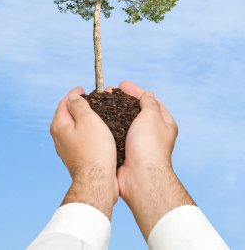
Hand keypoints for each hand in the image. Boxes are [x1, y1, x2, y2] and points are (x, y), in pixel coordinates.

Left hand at [50, 86, 118, 218]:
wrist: (97, 180)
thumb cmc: (95, 149)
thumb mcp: (88, 119)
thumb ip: (79, 105)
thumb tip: (73, 97)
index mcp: (59, 125)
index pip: (65, 102)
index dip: (75, 93)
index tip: (83, 88)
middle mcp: (59, 137)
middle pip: (68, 114)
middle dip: (79, 105)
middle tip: (93, 100)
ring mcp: (66, 148)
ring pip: (75, 127)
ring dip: (84, 119)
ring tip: (97, 114)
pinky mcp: (76, 157)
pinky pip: (80, 138)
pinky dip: (87, 131)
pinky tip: (98, 132)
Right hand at [115, 81, 194, 238]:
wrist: (140, 177)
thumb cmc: (149, 146)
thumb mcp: (152, 116)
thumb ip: (149, 102)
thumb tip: (147, 94)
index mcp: (163, 123)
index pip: (149, 100)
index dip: (135, 91)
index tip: (121, 84)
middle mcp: (151, 132)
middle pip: (135, 110)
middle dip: (121, 100)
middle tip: (108, 93)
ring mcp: (137, 142)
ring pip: (123, 121)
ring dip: (112, 111)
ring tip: (100, 103)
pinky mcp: (125, 150)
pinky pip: (115, 134)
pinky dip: (108, 126)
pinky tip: (98, 120)